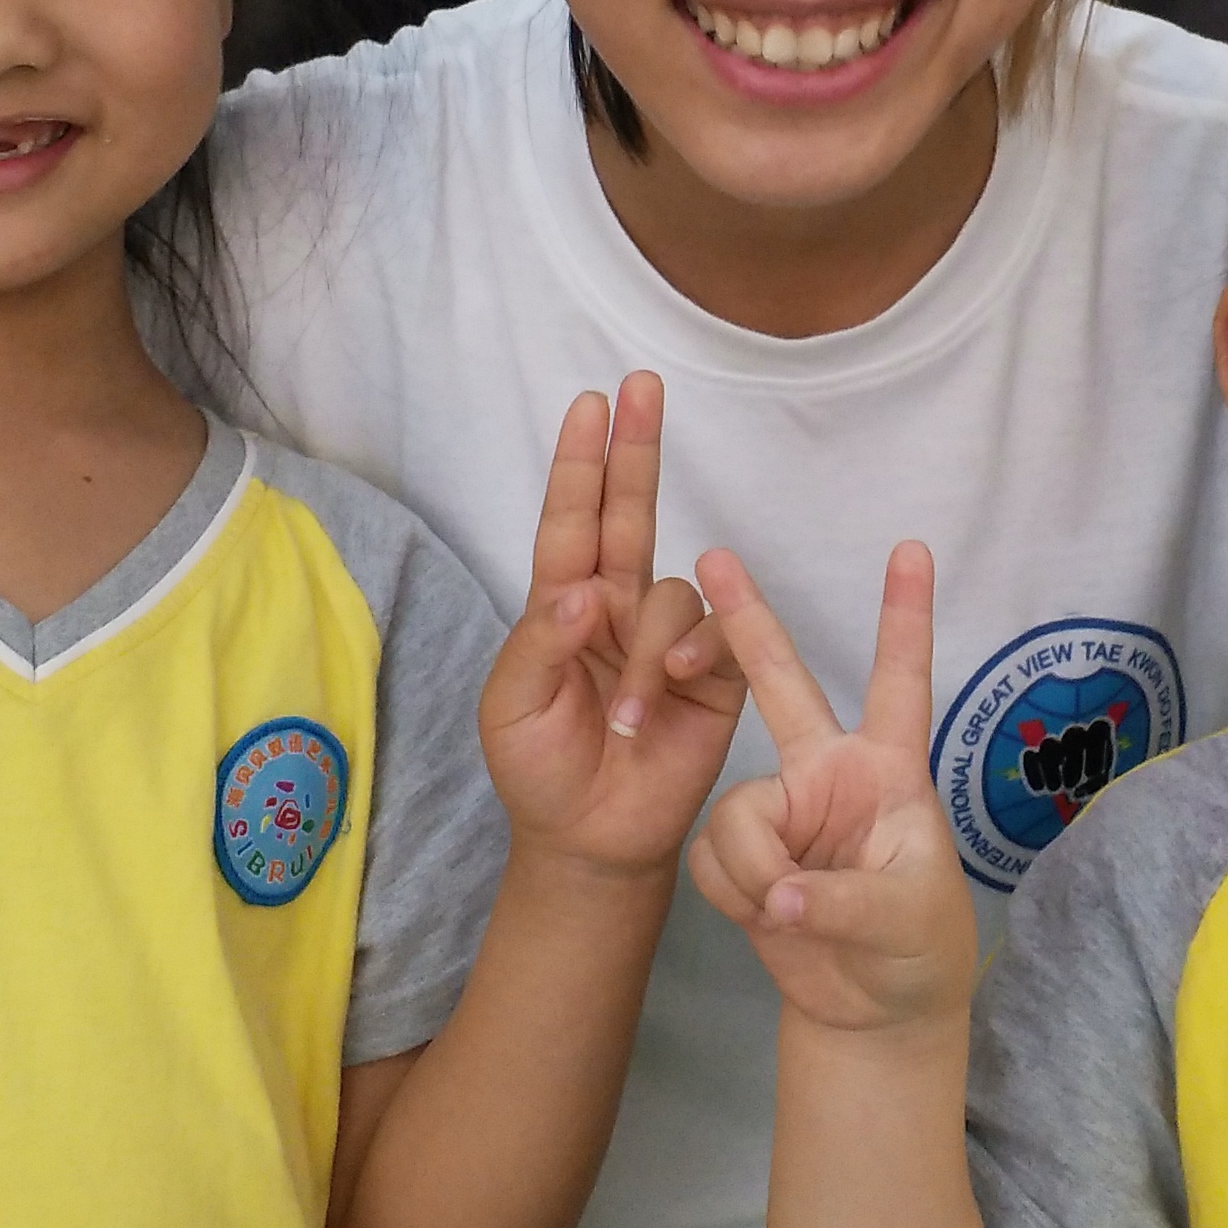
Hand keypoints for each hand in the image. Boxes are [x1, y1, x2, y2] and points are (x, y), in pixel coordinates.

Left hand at [476, 376, 746, 881]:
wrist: (590, 842)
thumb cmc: (539, 770)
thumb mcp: (512, 709)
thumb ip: (541, 644)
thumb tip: (586, 592)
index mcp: (562, 607)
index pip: (570, 521)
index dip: (580, 463)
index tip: (590, 403)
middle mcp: (617, 608)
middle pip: (629, 513)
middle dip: (636, 449)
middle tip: (641, 386)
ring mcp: (665, 639)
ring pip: (674, 592)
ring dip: (649, 649)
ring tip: (628, 716)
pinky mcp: (712, 674)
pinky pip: (716, 638)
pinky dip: (690, 658)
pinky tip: (667, 694)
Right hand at [683, 543, 974, 1038]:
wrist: (870, 1010)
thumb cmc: (917, 948)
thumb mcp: (905, 919)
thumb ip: (844, 902)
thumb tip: (780, 896)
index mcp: (886, 771)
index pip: (899, 685)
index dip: (905, 619)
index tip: (913, 550)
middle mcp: (827, 775)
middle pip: (783, 686)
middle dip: (750, 623)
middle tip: (714, 558)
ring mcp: (780, 810)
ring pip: (733, 812)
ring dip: (754, 870)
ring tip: (791, 911)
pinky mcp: (739, 853)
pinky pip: (708, 857)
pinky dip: (734, 894)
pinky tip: (766, 919)